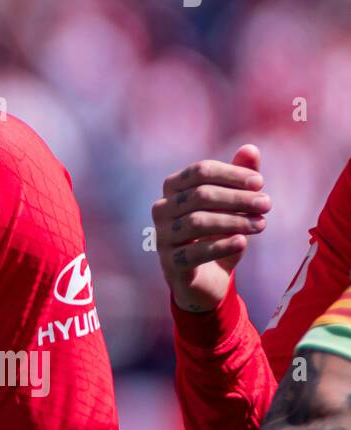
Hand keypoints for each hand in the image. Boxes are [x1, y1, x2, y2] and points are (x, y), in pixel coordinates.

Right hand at [151, 144, 271, 312]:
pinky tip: (243, 242)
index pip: (200, 171)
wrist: (205, 280)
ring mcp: (162, 237)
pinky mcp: (170, 264)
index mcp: (173, 189)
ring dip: (234, 221)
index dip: (231, 174)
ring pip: (197, 222)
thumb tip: (251, 149)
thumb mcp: (232, 206)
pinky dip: (221, 245)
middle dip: (237, 198)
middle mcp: (162, 210)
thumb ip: (239, 179)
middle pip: (200, 195)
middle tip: (267, 204)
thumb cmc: (217, 235)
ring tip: (262, 224)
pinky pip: (194, 253)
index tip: (260, 183)